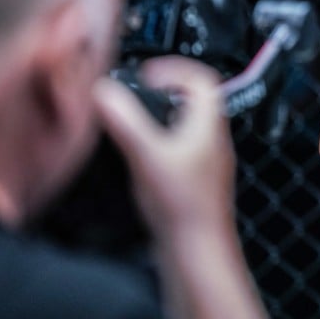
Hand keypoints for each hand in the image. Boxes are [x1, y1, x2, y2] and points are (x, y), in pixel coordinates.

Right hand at [92, 56, 234, 233]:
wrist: (198, 249)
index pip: (204, 80)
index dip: (176, 69)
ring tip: (138, 123)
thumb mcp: (146, 155)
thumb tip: (105, 92)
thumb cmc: (182, 207)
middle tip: (142, 93)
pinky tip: (143, 159)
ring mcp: (208, 163)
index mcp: (209, 127)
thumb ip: (125, 121)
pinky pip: (184, 151)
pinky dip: (164, 143)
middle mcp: (214, 142)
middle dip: (167, 92)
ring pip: (190, 127)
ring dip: (164, 118)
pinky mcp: (198, 183)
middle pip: (198, 102)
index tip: (149, 74)